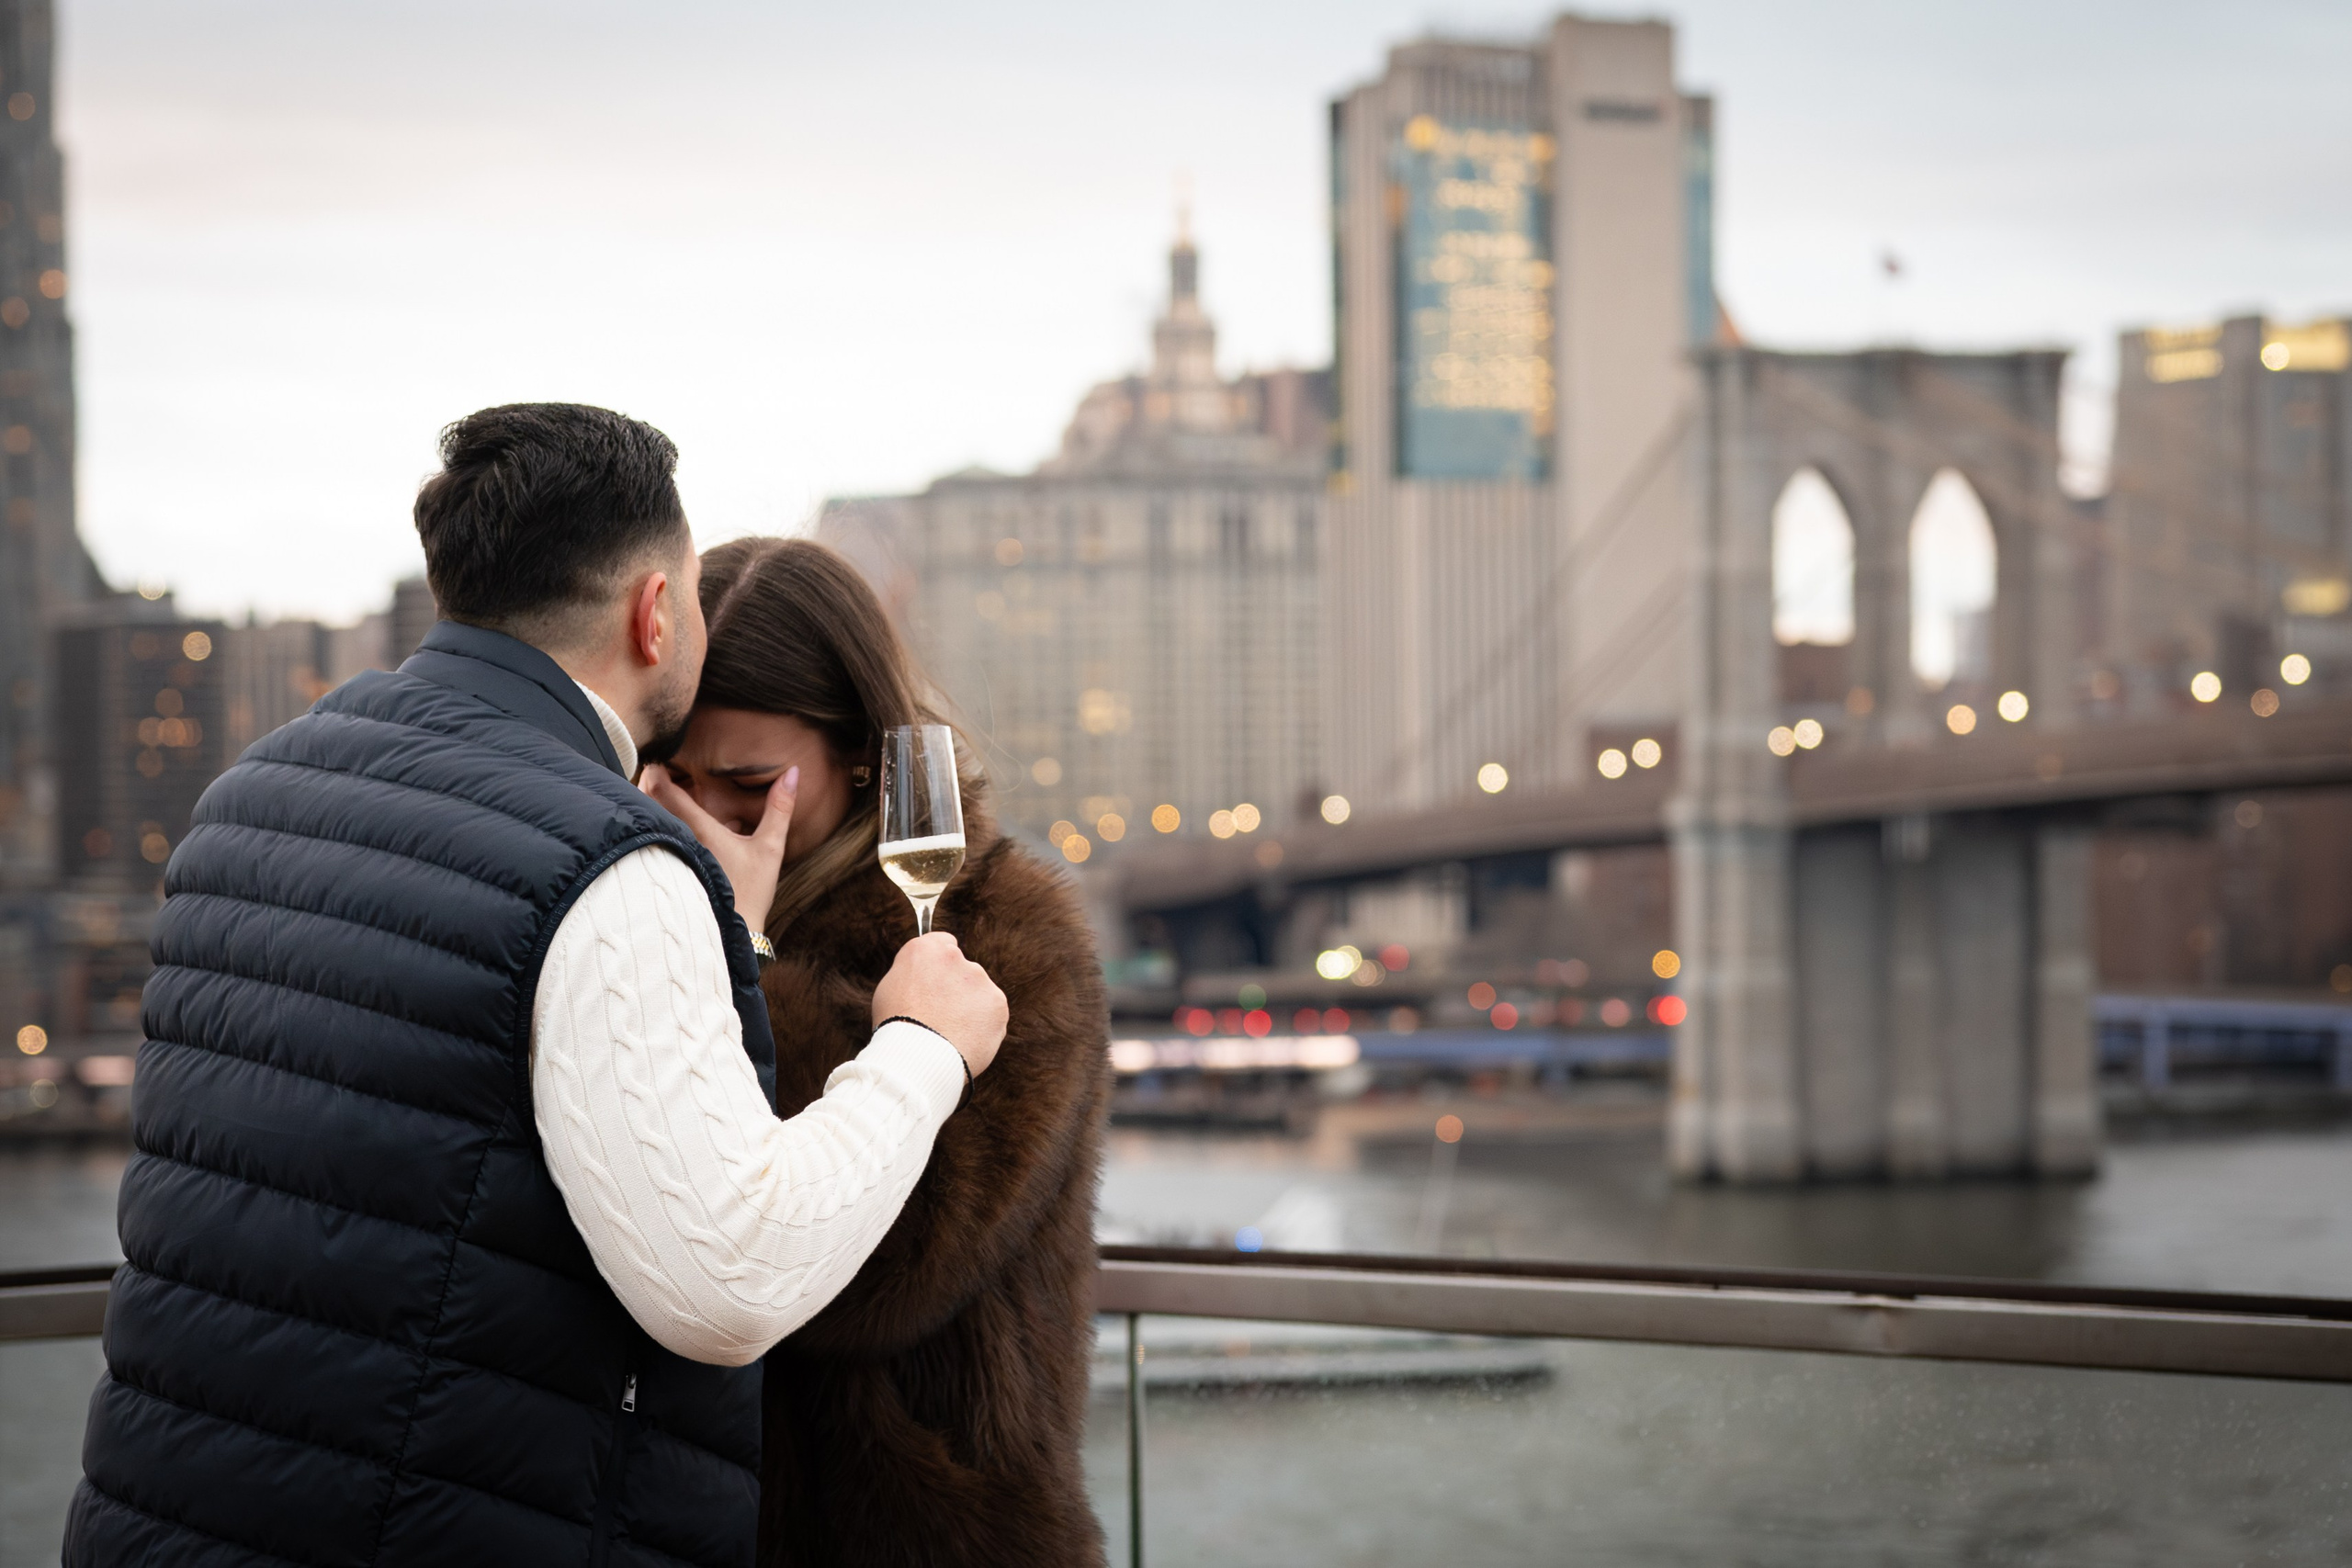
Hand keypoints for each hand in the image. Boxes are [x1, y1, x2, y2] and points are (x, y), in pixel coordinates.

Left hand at [642, 763, 796, 932]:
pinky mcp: (667, 874)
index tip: (657, 760)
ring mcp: (669, 859)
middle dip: (647, 786)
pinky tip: (663, 829)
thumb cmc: (750, 893)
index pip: (666, 793)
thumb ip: (779, 809)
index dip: (657, 773)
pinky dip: (656, 829)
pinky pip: (654, 842)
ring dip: (649, 807)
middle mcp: (679, 842)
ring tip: (653, 794)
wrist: (733, 934)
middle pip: (649, 805)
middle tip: (653, 772)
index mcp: (700, 832)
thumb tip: (792, 773)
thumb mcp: (770, 849)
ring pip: (649, 824)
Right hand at [874, 932, 1006, 1078]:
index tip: (937, 982)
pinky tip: (965, 1040)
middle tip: (941, 1017)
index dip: (940, 966)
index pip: (943, 944)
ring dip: (970, 1009)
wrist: (917, 1056)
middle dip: (956, 990)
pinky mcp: (997, 1002)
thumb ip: (912, 974)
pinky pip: (992, 1015)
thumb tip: (924, 975)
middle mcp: (955, 957)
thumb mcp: (890, 989)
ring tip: (950, 1034)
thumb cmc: (897, 1027)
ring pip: (979, 994)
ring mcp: (979, 979)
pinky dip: (983, 1027)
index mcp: (925, 949)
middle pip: (962, 971)